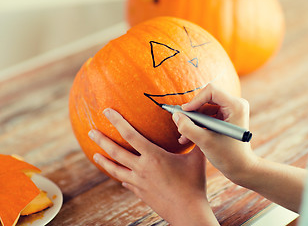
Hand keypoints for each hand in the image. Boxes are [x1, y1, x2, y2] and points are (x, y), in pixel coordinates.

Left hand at [88, 108, 218, 225]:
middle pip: (116, 152)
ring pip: (116, 169)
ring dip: (104, 160)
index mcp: (153, 157)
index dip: (117, 121)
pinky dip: (121, 178)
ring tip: (95, 154)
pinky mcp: (140, 193)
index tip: (106, 111)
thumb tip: (198, 124)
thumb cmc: (194, 184)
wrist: (187, 212)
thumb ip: (196, 139)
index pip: (130, 135)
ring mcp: (139, 182)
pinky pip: (126, 183)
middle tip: (91, 131)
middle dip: (102, 140)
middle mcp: (141, 168)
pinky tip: (120, 179)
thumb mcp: (198, 158)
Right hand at [173, 83, 258, 184]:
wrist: (242, 169)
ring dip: (192, 122)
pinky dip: (197, 125)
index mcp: (235, 106)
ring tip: (183, 136)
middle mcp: (234, 105)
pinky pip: (207, 116)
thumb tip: (175, 115)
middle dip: (192, 113)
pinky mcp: (225, 118)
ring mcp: (230, 111)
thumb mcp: (205, 142)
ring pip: (204, 109)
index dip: (195, 100)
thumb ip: (187, 128)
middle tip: (181, 124)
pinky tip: (187, 137)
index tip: (184, 113)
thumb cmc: (228, 156)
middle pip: (206, 98)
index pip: (211, 91)